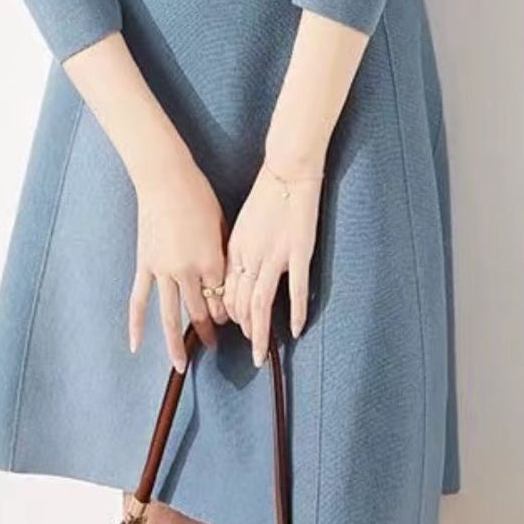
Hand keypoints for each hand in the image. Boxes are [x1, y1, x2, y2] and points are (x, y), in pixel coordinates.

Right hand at [128, 150, 230, 372]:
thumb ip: (224, 255)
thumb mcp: (222, 225)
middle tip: (214, 346)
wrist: (165, 177)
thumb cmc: (199, 195)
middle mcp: (188, 272)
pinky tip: (136, 346)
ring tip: (180, 366)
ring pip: (170, 316)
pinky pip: (139, 299)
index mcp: (212, 261)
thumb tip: (227, 279)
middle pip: (200, 311)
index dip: (228, 312)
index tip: (231, 318)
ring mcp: (163, 270)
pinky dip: (136, 324)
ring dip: (177, 344)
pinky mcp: (145, 264)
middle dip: (209, 331)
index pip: (223, 299)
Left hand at [222, 159, 323, 364]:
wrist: (288, 169)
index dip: (229, 314)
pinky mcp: (299, 252)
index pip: (225, 291)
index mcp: (234, 248)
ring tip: (261, 354)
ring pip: (260, 303)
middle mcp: (249, 255)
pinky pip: (295, 289)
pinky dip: (295, 312)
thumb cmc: (266, 192)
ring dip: (260, 333)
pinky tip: (295, 330)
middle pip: (239, 302)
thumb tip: (240, 273)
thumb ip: (240, 249)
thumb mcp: (243, 222)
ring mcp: (274, 255)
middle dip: (243, 330)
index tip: (235, 329)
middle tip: (250, 350)